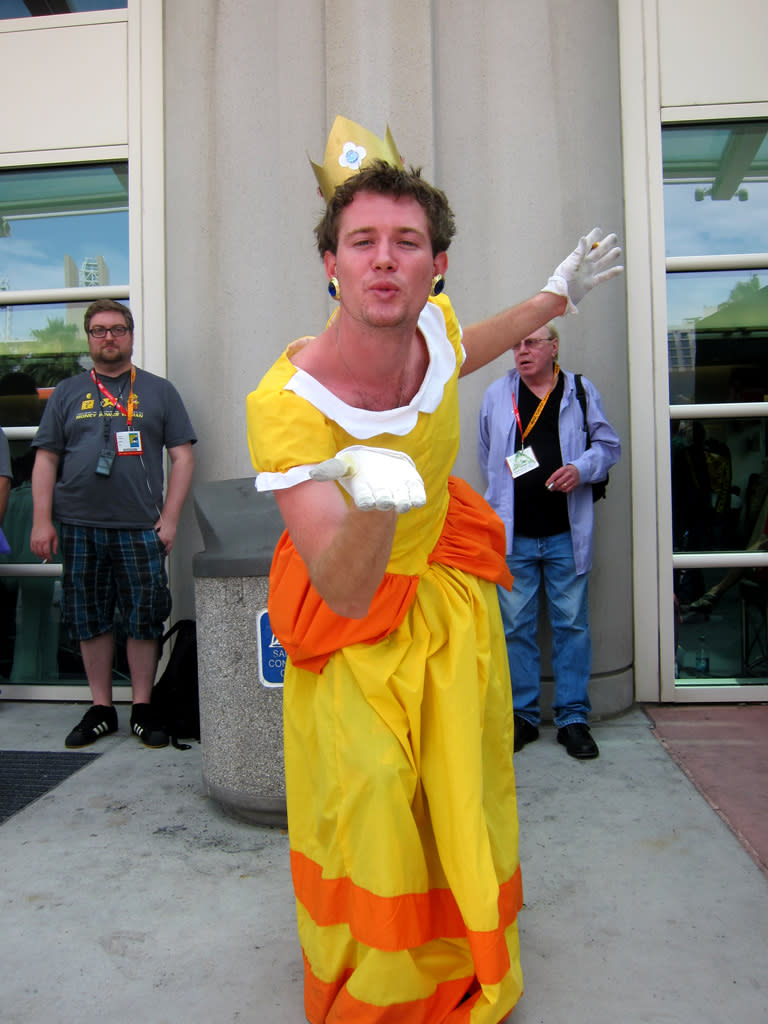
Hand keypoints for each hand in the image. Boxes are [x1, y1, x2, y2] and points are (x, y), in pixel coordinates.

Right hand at [30, 522, 58, 561]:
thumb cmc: (49, 528)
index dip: (49, 557)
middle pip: (41, 553)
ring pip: (36, 552)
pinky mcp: (31, 540)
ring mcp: (34, 541)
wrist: (41, 522)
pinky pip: (32, 549)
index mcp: (46, 541)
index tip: (50, 559)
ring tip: (43, 556)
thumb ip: (55, 545)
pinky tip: (38, 553)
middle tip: (47, 558)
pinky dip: (35, 552)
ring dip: (39, 556)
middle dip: (44, 557)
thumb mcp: (55, 536)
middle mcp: (39, 542)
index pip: (47, 552)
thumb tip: (55, 553)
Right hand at [310, 445, 426, 512]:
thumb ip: (331, 469)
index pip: (363, 501)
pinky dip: (417, 497)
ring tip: (402, 500)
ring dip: (403, 502)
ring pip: (402, 504)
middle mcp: (382, 499)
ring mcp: (399, 496)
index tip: (365, 502)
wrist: (381, 467)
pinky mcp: (413, 490)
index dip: (365, 502)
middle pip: (383, 503)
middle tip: (385, 501)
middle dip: (385, 501)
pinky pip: (418, 498)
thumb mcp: (344, 466)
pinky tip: (414, 493)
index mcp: (364, 495)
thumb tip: (313, 473)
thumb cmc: (358, 469)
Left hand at [542, 228, 623, 313]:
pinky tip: (620, 268)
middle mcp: (584, 264)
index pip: (587, 244)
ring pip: (602, 262)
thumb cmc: (562, 280)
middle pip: (598, 251)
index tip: (599, 230)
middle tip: (614, 237)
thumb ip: (578, 253)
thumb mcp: (570, 265)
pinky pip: (603, 276)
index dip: (593, 237)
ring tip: (618, 250)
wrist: (560, 297)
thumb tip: (584, 238)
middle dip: (606, 244)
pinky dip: (612, 273)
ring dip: (610, 256)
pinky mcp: (590, 283)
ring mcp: (588, 273)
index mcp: (578, 257)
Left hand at [545, 464, 580, 493]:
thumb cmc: (568, 470)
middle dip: (552, 487)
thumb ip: (556, 475)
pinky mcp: (575, 484)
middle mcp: (568, 474)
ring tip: (556, 488)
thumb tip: (550, 482)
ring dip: (557, 489)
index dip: (550, 481)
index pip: (555, 476)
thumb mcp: (562, 469)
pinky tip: (561, 489)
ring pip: (562, 487)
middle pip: (558, 483)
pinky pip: (567, 490)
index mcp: (564, 469)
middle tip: (550, 488)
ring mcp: (572, 480)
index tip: (547, 484)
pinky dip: (563, 491)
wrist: (578, 470)